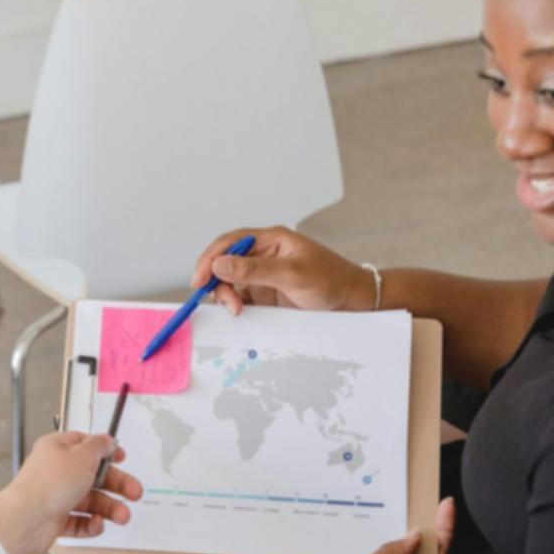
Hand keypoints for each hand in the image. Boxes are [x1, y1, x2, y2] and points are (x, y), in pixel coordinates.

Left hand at [0, 432, 143, 553]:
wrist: (27, 519)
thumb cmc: (50, 483)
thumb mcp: (84, 455)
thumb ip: (100, 446)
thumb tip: (107, 440)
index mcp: (57, 449)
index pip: (85, 445)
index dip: (105, 451)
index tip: (122, 458)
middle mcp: (55, 472)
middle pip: (93, 476)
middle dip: (116, 486)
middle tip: (134, 492)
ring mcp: (54, 496)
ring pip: (89, 501)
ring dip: (109, 508)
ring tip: (123, 516)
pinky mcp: (54, 520)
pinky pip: (78, 521)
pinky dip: (91, 524)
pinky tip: (97, 523)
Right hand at [190, 226, 376, 315]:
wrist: (354, 302)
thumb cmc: (331, 280)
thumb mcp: (292, 274)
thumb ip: (255, 270)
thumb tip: (219, 264)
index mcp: (270, 240)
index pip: (230, 242)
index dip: (210, 258)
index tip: (199, 279)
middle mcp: (263, 255)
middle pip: (225, 263)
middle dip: (217, 281)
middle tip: (225, 303)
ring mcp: (264, 276)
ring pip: (230, 282)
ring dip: (227, 296)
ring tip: (237, 311)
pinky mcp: (266, 294)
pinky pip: (241, 297)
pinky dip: (235, 306)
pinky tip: (240, 314)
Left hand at [319, 498, 456, 553]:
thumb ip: (386, 551)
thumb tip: (411, 536)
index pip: (335, 552)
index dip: (333, 530)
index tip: (331, 503)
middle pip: (376, 538)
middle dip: (380, 515)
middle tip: (380, 484)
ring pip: (410, 539)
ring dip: (415, 517)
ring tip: (416, 490)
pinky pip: (437, 548)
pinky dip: (443, 529)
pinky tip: (445, 508)